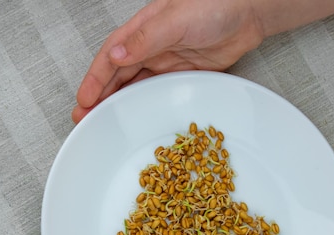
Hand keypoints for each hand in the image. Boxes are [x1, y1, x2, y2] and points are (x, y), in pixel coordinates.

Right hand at [72, 0, 263, 122]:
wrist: (250, 12)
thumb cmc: (214, 4)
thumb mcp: (175, 19)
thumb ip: (145, 39)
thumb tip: (115, 56)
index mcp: (142, 30)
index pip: (110, 57)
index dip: (95, 79)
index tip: (84, 100)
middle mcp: (150, 47)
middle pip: (118, 76)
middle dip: (100, 97)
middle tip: (85, 119)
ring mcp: (167, 62)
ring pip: (136, 86)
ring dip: (120, 104)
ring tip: (105, 123)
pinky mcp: (184, 75)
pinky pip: (160, 93)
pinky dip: (146, 105)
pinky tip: (138, 117)